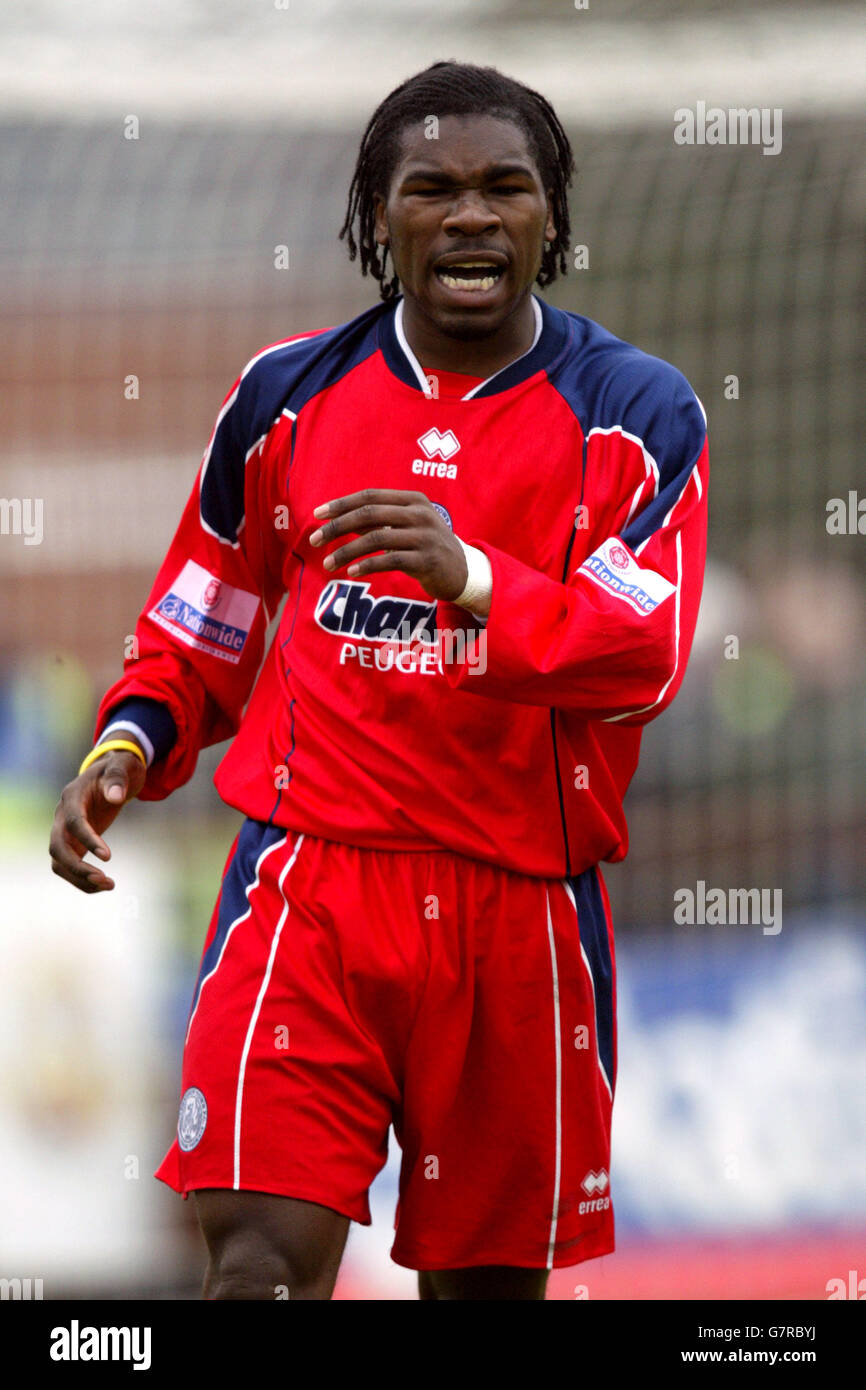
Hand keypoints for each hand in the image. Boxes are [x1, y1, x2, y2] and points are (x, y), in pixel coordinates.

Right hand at [49, 749, 146, 892]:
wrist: (112, 774)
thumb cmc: (119, 769)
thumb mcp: (123, 766)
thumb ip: (118, 778)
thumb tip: (115, 797)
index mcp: (72, 795)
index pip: (74, 821)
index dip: (88, 840)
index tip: (108, 857)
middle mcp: (63, 815)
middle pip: (57, 846)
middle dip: (77, 866)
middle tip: (104, 879)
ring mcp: (65, 830)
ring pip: (59, 861)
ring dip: (79, 878)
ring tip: (109, 885)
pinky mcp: (73, 842)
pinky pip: (70, 866)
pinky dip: (83, 879)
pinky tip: (105, 885)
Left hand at [309, 489, 467, 600]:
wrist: (464, 571)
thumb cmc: (427, 547)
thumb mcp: (405, 527)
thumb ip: (377, 521)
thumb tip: (339, 519)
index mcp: (412, 500)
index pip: (370, 496)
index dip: (342, 504)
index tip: (317, 514)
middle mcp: (420, 514)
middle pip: (369, 514)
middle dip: (337, 526)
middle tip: (315, 539)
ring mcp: (425, 537)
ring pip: (376, 538)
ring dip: (347, 551)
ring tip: (328, 563)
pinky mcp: (427, 561)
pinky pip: (390, 560)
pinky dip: (367, 565)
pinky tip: (351, 572)